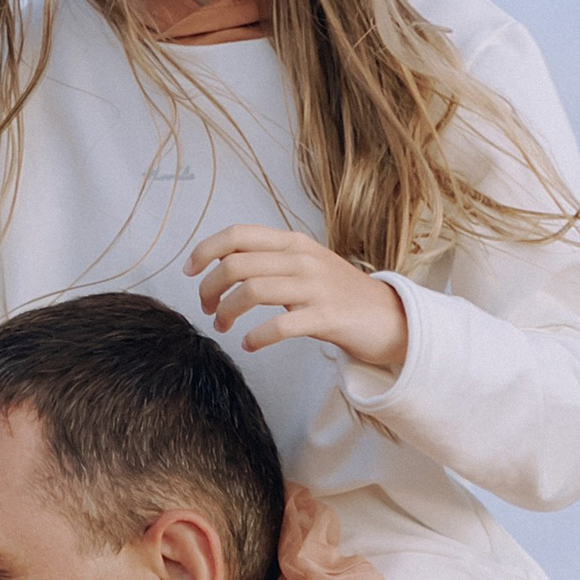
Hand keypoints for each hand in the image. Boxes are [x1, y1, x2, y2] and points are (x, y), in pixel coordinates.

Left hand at [188, 225, 408, 378]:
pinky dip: (256, 337)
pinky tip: (249, 344)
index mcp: (293, 242)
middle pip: (236, 264)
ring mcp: (316, 287)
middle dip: (210, 288)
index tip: (189, 271)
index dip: (205, 250)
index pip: (238, 234)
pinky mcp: (326, 317)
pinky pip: (279, 326)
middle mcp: (302, 259)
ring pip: (252, 291)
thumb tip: (223, 264)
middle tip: (207, 308)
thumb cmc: (340, 295)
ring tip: (222, 326)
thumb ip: (270, 260)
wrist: (389, 317)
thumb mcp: (305, 264)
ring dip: (227, 311)